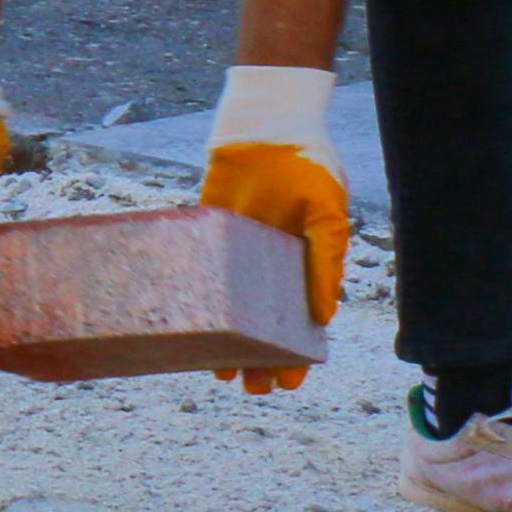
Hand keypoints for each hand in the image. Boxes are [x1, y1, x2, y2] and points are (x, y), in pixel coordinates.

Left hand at [201, 59, 351, 390]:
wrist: (265, 124)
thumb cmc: (307, 167)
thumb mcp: (326, 212)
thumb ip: (326, 260)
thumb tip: (323, 315)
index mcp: (303, 266)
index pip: (299, 322)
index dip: (295, 354)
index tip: (290, 382)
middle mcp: (267, 266)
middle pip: (261, 323)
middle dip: (258, 358)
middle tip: (252, 387)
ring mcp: (234, 252)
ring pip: (226, 308)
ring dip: (223, 341)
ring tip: (219, 373)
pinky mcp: (206, 233)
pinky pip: (196, 272)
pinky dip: (191, 299)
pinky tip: (185, 322)